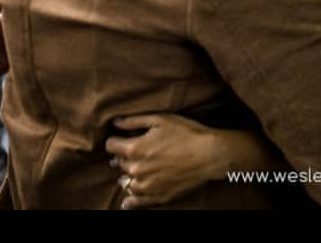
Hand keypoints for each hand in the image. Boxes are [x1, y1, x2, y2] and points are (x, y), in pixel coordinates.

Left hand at [106, 113, 221, 207]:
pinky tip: (127, 200)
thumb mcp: (160, 119)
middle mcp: (136, 169)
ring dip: (126, 175)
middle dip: (123, 156)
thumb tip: (115, 122)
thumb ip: (133, 121)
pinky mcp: (158, 196)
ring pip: (125, 182)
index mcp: (134, 149)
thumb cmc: (186, 133)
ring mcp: (147, 186)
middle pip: (118, 163)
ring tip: (132, 171)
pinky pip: (137, 202)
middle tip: (134, 151)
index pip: (111, 146)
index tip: (122, 137)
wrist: (209, 155)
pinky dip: (130, 201)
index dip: (116, 139)